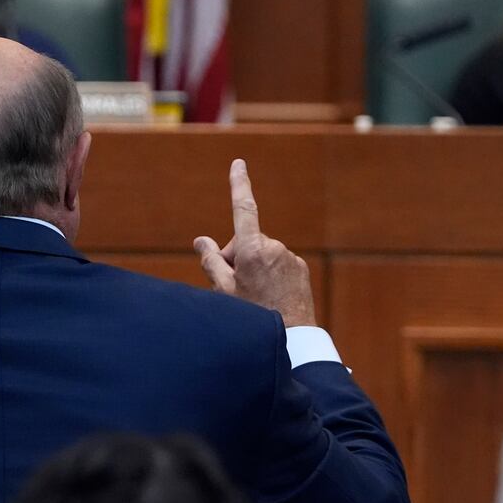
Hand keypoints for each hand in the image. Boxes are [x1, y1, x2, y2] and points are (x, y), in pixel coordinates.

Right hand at [193, 158, 315, 325]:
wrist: (292, 338)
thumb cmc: (252, 316)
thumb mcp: (223, 290)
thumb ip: (211, 261)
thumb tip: (202, 241)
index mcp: (252, 249)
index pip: (243, 209)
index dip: (239, 184)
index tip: (238, 164)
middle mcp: (274, 247)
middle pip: (245, 243)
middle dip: (237, 258)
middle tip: (235, 288)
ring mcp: (289, 257)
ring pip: (262, 255)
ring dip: (254, 268)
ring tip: (255, 297)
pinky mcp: (300, 268)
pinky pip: (278, 264)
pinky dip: (270, 275)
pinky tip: (270, 297)